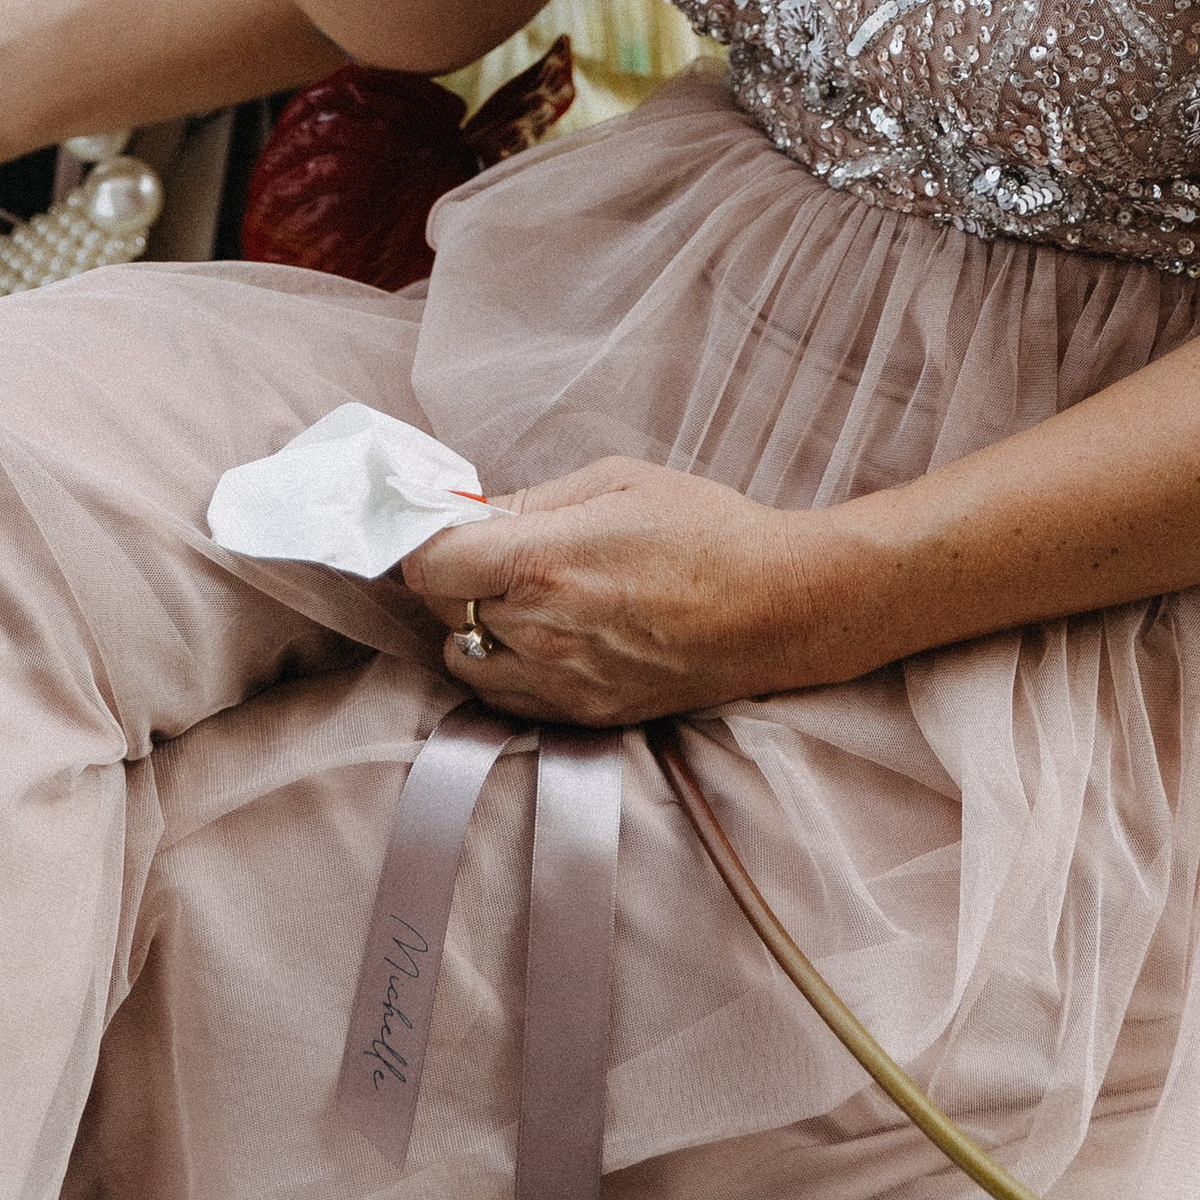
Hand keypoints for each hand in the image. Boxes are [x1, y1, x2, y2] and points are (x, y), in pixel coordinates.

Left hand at [405, 458, 833, 723]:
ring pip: (462, 658)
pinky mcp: (584, 717)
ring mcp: (563, 684)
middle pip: (441, 608)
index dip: (419, 536)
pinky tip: (539, 631)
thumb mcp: (615, 482)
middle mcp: (543, 634)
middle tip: (486, 544)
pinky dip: (500, 664)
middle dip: (451, 573)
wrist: (780, 606)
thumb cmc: (705, 528)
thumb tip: (466, 512)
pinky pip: (502, 696)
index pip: (427, 565)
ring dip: (472, 623)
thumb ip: (529, 501)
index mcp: (545, 564)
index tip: (432, 519)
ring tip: (517, 591)